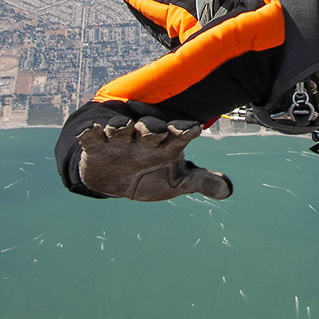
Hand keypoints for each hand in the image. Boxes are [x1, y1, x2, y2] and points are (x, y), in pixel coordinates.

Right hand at [76, 117, 231, 200]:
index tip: (192, 130)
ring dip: (121, 128)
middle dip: (151, 129)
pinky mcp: (96, 147)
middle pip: (149, 128)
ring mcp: (120, 141)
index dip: (185, 131)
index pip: (179, 134)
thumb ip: (201, 181)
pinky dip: (90, 134)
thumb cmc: (153, 175)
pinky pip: (92, 138)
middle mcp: (144, 138)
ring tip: (122, 129)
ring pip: (120, 128)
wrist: (117, 180)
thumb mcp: (177, 180)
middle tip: (154, 134)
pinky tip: (90, 132)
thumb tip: (228, 190)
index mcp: (166, 144)